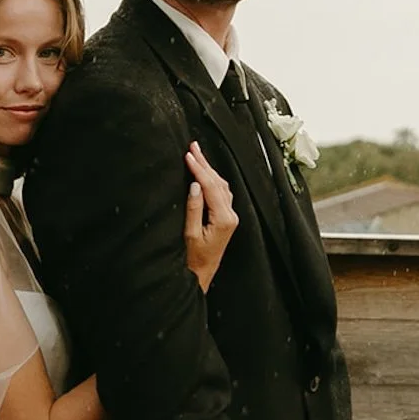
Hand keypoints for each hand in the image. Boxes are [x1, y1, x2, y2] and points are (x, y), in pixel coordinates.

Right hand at [182, 142, 237, 292]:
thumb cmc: (193, 258)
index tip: (188, 156)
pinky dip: (211, 179)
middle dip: (205, 163)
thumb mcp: (189, 234)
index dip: (199, 170)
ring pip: (221, 186)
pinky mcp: (226, 218)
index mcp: (223, 219)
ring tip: (196, 154)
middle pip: (218, 183)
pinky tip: (204, 172)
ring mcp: (230, 216)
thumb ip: (194, 208)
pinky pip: (220, 192)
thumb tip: (195, 185)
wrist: (202, 274)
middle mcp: (230, 216)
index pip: (211, 187)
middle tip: (193, 146)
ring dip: (208, 169)